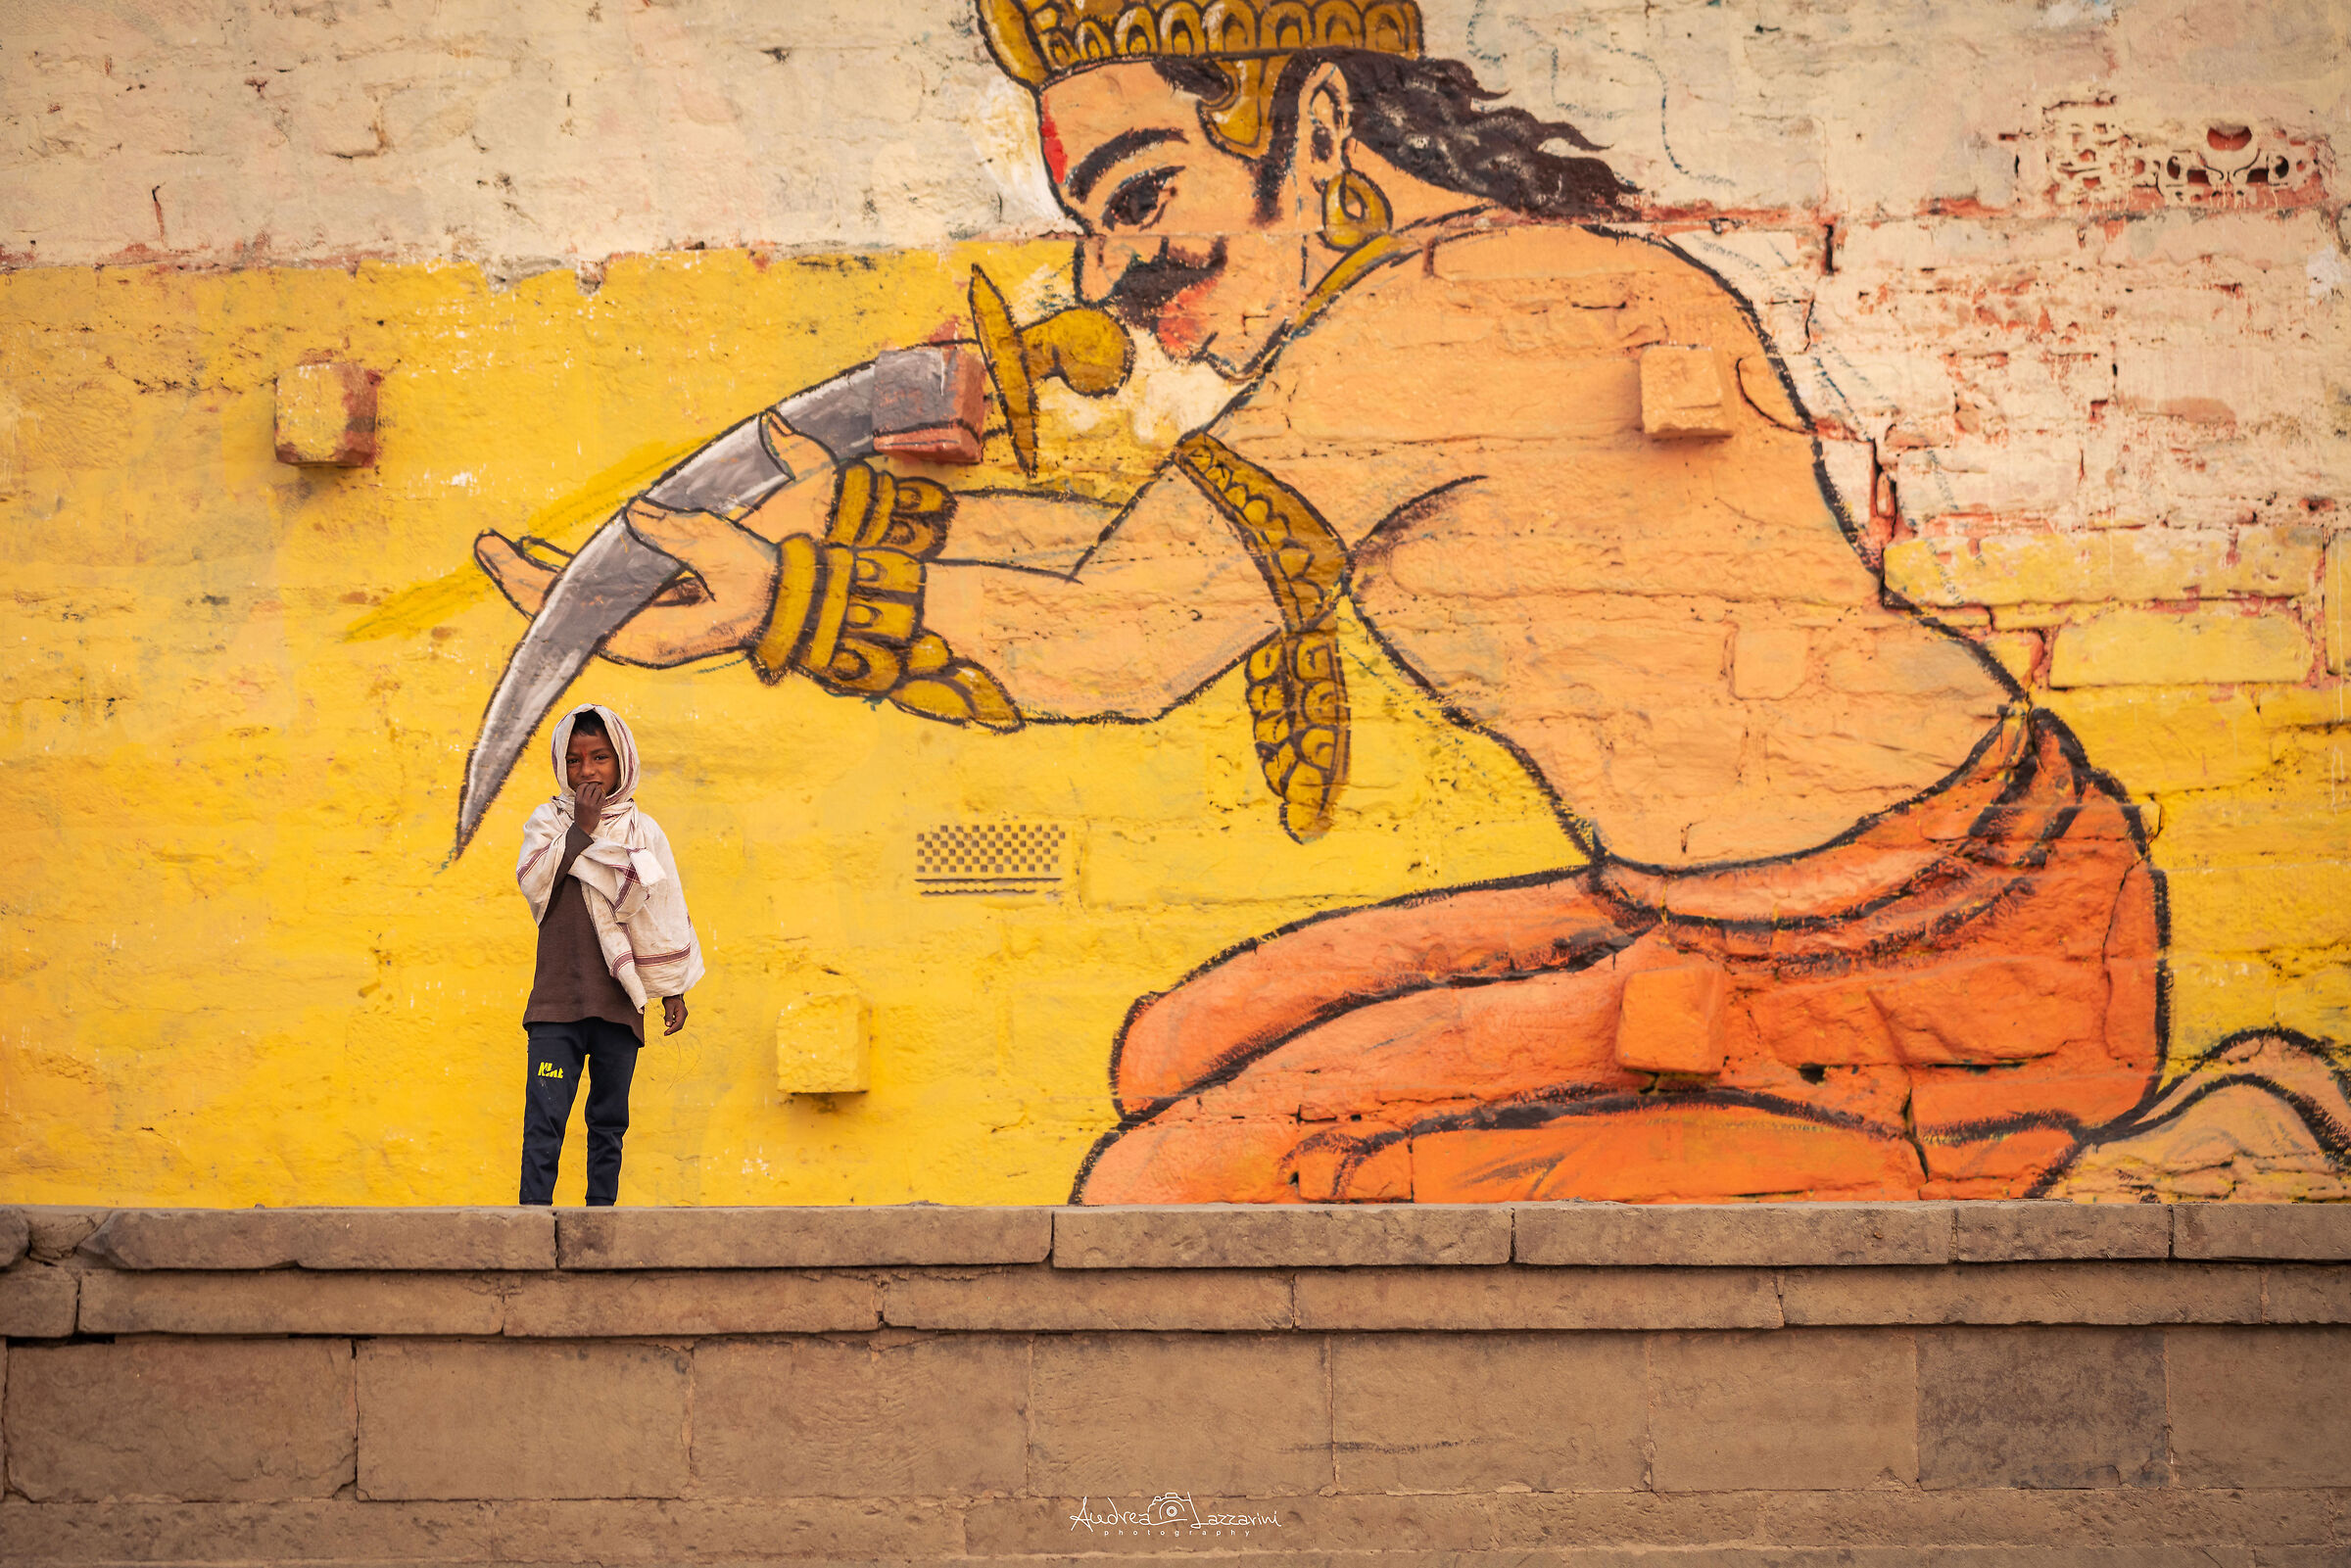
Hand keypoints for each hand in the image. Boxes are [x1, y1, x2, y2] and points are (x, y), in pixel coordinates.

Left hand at [475, 477, 832, 667]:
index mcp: (655, 636)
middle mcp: (646, 637)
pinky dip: (580, 575)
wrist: (811, 601)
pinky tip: (558, 558)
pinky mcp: (663, 611)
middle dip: (527, 579)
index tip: (495, 555)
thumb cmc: (774, 581)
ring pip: (586, 605)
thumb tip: (636, 513)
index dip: (528, 585)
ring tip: (508, 549)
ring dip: (550, 578)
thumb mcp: (729, 553)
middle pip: (570, 613)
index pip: (572, 614)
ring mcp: (653, 626)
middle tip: (487, 543)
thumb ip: (682, 535)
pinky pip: (606, 595)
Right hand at [573, 778, 607, 825]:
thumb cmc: (580, 817)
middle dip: (594, 784)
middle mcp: (584, 801)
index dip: (586, 784)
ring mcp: (591, 805)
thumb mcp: (577, 806)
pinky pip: (602, 797)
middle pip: (590, 787)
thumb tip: (587, 788)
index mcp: (577, 800)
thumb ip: (580, 798)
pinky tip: (602, 795)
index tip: (588, 784)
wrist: (583, 828)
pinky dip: (603, 794)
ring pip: (597, 791)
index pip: (581, 786)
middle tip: (596, 785)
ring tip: (599, 790)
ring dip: (599, 789)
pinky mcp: (597, 808)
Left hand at [661, 994, 687, 1034]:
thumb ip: (668, 1016)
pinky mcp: (680, 1015)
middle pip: (679, 1026)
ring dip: (671, 1026)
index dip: (672, 1030)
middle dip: (672, 1030)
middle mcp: (684, 1015)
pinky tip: (666, 1018)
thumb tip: (667, 1025)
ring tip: (665, 1020)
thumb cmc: (670, 999)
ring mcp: (683, 1015)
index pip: (678, 1024)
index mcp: (682, 1013)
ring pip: (678, 1024)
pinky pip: (677, 1022)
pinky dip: (672, 1023)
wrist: (673, 994)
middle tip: (664, 1034)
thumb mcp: (668, 1007)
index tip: (666, 1033)